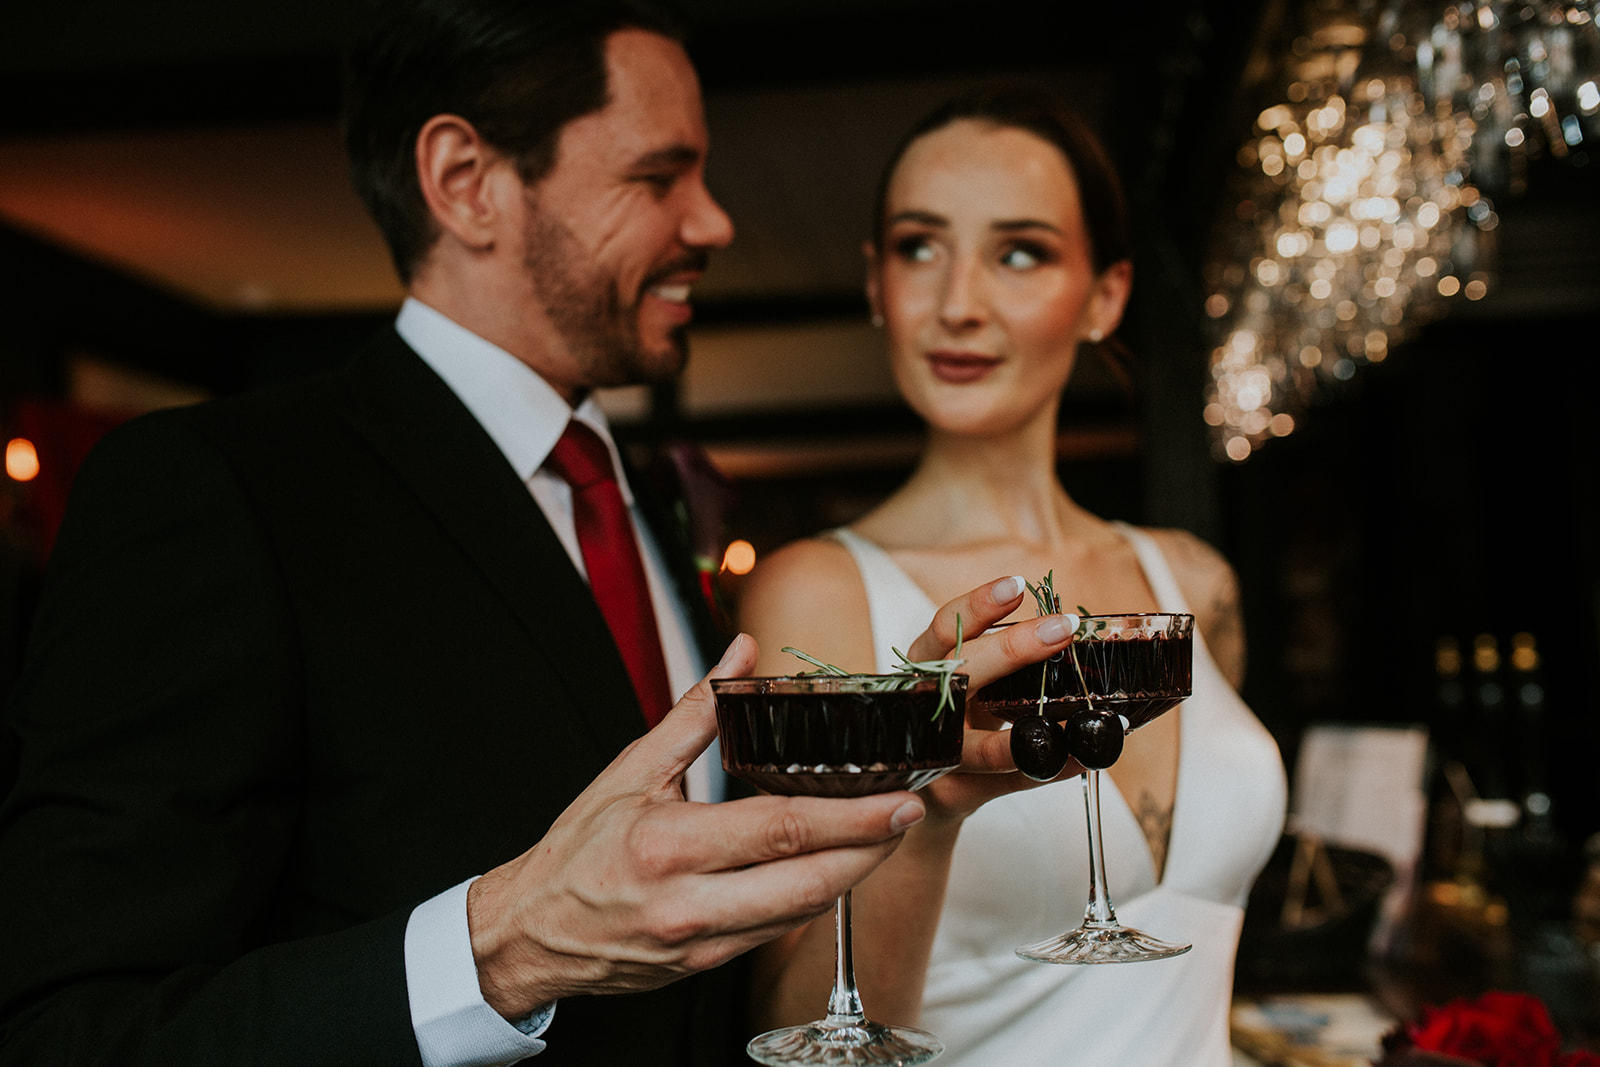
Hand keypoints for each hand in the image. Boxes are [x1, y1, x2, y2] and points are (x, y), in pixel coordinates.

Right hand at [465, 634, 925, 1018]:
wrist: (529, 933)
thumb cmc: (576, 850)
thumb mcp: (630, 770)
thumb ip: (695, 712)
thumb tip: (740, 652)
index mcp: (669, 844)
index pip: (782, 829)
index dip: (851, 817)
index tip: (897, 799)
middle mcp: (689, 901)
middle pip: (808, 882)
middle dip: (870, 851)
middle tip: (909, 817)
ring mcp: (701, 942)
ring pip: (800, 914)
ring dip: (850, 877)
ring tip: (882, 838)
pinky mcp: (705, 966)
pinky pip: (775, 932)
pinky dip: (810, 900)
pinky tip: (831, 870)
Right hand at [905, 576, 1083, 819]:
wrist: (909, 796)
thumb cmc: (948, 724)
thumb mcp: (962, 685)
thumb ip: (996, 662)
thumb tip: (1064, 627)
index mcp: (923, 671)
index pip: (942, 631)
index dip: (976, 607)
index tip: (1016, 585)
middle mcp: (921, 710)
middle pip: (957, 677)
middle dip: (1010, 649)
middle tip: (1061, 628)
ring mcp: (935, 758)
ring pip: (977, 746)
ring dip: (1032, 729)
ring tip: (1082, 711)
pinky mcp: (955, 796)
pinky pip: (1005, 784)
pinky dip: (1047, 768)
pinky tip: (1081, 757)